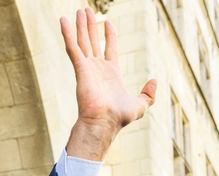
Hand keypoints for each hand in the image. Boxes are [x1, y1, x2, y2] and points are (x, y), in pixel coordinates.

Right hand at [61, 8, 156, 160]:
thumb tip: (155, 81)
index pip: (110, 49)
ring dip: (80, 25)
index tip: (108, 23)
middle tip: (86, 10)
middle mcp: (98, 69)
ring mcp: (88, 68)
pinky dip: (67, 33)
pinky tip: (63, 20)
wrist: (104, 122)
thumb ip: (148, 94)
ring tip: (80, 10)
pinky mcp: (80, 68)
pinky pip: (72, 47)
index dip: (109, 35)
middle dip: (90, 26)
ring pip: (83, 41)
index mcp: (111, 74)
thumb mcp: (140, 106)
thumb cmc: (119, 117)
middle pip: (93, 41)